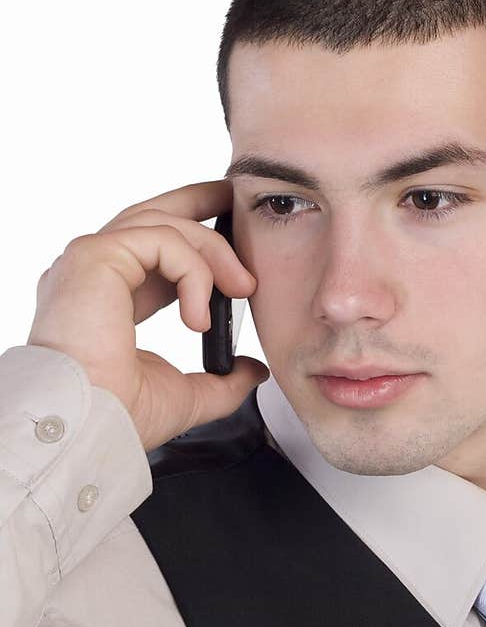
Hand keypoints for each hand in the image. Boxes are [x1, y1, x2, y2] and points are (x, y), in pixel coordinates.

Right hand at [26, 179, 269, 451]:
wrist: (90, 425)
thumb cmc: (120, 415)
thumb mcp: (189, 396)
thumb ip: (224, 381)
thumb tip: (254, 370)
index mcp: (109, 299)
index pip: (151, 251)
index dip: (191, 242)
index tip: (231, 238)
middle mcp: (95, 274)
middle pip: (150, 216)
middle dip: (197, 202)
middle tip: (235, 201)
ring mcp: (91, 260)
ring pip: (163, 225)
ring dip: (213, 251)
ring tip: (242, 288)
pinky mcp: (94, 256)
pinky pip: (161, 240)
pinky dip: (193, 271)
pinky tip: (198, 316)